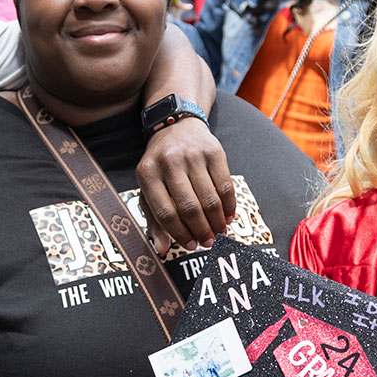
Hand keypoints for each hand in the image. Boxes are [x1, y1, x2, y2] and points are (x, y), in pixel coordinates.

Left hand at [136, 117, 235, 252]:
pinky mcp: (213, 151)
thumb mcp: (148, 188)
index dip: (179, 233)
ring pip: (209, 197)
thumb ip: (153, 219)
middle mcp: (169, 161)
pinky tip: (228, 216)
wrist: (176, 127)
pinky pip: (225, 185)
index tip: (191, 245)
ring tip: (219, 233)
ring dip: (217, 221)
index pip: (164, 212)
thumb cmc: (160, 166)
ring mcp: (192, 155)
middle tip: (208, 242)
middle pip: (188, 206)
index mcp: (147, 173)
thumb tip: (161, 249)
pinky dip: (229, 205)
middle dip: (201, 230)